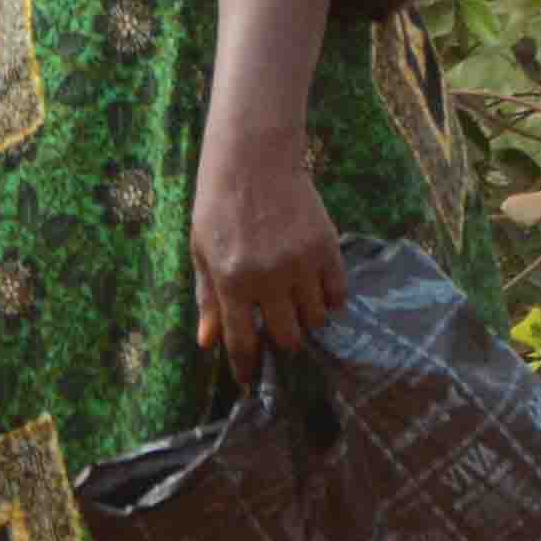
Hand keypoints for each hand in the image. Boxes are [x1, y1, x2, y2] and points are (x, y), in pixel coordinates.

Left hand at [190, 116, 341, 369]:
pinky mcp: (326, 248)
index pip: (243, 342)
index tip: (249, 380)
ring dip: (306, 320)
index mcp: (232, 281)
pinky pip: (338, 294)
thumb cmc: (219, 207)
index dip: (246, 367)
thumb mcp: (202, 252)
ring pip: (316, 320)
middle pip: (287, 338)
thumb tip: (208, 344)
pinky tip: (316, 289)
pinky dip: (329, 299)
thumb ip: (208, 299)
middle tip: (279, 332)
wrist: (252, 160)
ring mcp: (300, 263)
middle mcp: (269, 278)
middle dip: (282, 343)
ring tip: (296, 305)